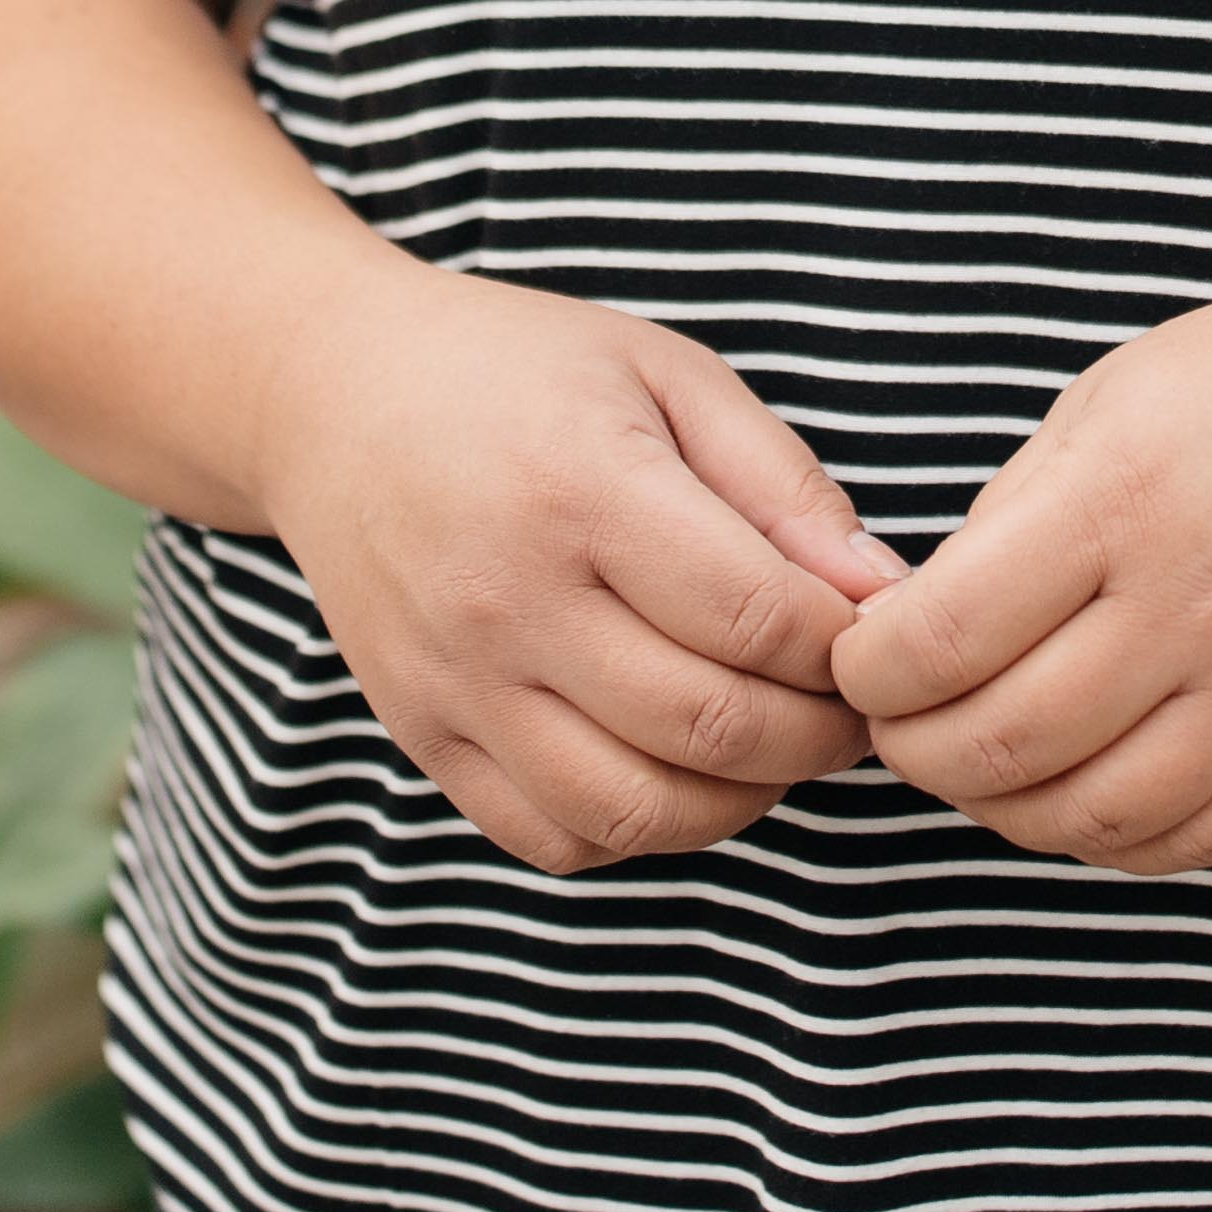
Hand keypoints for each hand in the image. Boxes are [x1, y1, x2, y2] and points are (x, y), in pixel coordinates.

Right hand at [254, 252, 904, 876]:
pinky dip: (642, 826)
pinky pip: (557, 838)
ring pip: (640, 810)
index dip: (845, 646)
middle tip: (846, 698)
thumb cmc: (519, 374)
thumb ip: (782, 485)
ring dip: (742, 797)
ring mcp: (458, 683)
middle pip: (714, 729)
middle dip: (819, 732)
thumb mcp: (667, 377)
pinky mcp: (424, 736)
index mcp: (581, 490)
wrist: (332, 398)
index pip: (759, 621)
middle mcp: (510, 602)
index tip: (870, 628)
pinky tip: (674, 764)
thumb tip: (878, 593)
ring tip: (772, 740)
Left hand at [828, 241, 1211, 875]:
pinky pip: (1194, 841)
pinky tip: (1081, 792)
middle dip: (913, 753)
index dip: (867, 676)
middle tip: (901, 725)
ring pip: (1089, 818)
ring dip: (1002, 810)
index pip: (940, 642)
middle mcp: (1198, 608)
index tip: (860, 660)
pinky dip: (1110, 838)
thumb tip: (922, 628)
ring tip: (982, 764)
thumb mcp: (1116, 396)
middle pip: (999, 748)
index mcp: (1124, 501)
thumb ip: (1014, 516)